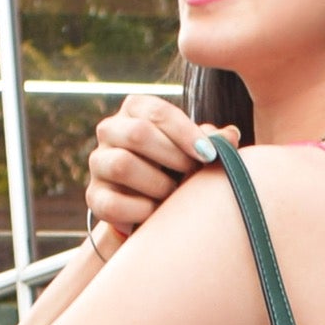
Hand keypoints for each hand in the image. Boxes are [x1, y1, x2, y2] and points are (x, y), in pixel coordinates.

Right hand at [84, 92, 226, 245]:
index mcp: (135, 110)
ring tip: (175, 195)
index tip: (209, 154)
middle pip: (137, 134)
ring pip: (122, 165)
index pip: (157, 112)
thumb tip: (231, 135)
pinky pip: (113, 203)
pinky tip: (157, 214)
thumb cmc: (180, 170)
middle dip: (172, 157)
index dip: (185, 133)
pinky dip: (141, 211)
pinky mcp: (94, 197)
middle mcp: (110, 130)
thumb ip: (212, 142)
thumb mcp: (197, 152)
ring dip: (158, 184)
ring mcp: (98, 163)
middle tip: (193, 174)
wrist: (154, 210)